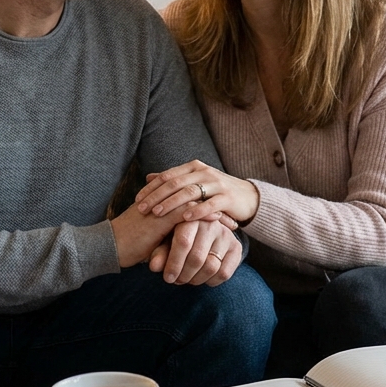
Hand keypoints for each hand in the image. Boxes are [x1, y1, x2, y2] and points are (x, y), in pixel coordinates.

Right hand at [112, 201, 237, 267]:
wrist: (108, 246)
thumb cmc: (127, 243)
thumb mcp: (150, 234)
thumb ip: (164, 231)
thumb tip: (177, 239)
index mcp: (159, 200)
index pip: (189, 195)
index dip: (206, 201)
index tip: (223, 209)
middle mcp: (161, 200)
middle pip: (195, 195)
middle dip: (215, 203)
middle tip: (234, 212)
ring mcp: (160, 206)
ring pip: (194, 201)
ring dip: (215, 209)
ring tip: (232, 221)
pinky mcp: (159, 218)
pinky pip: (186, 212)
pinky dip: (204, 214)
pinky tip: (218, 219)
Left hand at [135, 160, 259, 224]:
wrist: (248, 198)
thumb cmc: (216, 193)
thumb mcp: (195, 183)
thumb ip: (174, 180)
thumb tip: (149, 177)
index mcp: (193, 167)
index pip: (166, 176)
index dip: (150, 188)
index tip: (136, 200)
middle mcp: (204, 172)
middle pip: (175, 183)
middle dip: (156, 196)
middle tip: (142, 209)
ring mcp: (217, 183)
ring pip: (190, 192)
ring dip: (172, 203)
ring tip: (158, 214)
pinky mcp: (228, 197)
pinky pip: (210, 204)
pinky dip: (196, 211)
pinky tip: (184, 219)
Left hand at [147, 220, 242, 285]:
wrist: (199, 233)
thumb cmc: (175, 237)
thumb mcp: (164, 242)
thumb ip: (159, 253)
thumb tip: (154, 266)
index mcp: (191, 216)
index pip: (183, 242)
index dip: (174, 263)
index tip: (167, 278)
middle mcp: (211, 223)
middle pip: (197, 257)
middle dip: (184, 275)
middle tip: (176, 281)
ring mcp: (226, 235)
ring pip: (211, 266)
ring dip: (196, 280)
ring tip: (186, 280)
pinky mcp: (236, 247)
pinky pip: (224, 273)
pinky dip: (211, 281)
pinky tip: (201, 279)